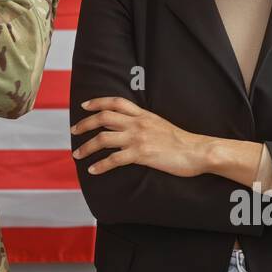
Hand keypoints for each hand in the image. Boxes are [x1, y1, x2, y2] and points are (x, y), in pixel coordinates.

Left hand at [71, 97, 206, 177]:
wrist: (197, 151)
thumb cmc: (182, 141)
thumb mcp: (160, 124)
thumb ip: (144, 123)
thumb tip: (131, 127)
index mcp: (143, 114)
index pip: (116, 102)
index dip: (98, 102)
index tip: (85, 106)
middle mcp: (138, 123)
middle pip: (103, 118)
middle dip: (85, 124)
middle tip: (74, 131)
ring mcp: (138, 138)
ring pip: (104, 138)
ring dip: (87, 146)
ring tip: (77, 154)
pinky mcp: (141, 155)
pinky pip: (114, 159)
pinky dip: (101, 165)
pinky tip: (93, 170)